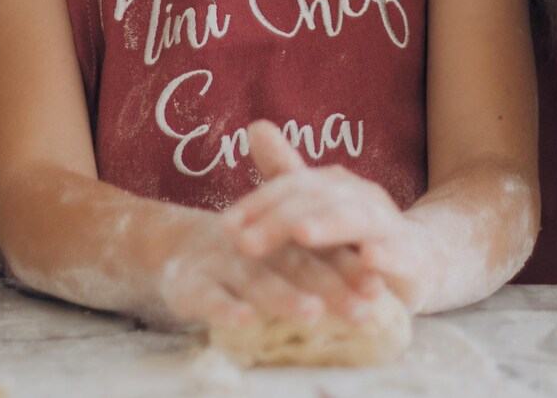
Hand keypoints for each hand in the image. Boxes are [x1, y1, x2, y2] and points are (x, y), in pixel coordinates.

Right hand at [156, 208, 385, 331]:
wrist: (177, 249)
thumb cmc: (245, 259)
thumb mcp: (279, 252)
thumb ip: (322, 263)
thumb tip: (379, 281)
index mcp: (281, 236)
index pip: (321, 250)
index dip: (349, 267)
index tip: (379, 286)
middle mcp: (256, 247)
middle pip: (297, 265)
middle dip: (330, 287)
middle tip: (362, 308)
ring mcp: (221, 263)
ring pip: (256, 280)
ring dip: (284, 296)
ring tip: (313, 313)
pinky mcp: (189, 283)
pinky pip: (208, 296)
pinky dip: (225, 307)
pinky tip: (244, 320)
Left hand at [222, 120, 427, 305]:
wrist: (420, 259)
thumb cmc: (356, 236)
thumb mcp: (318, 210)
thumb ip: (286, 175)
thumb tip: (253, 125)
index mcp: (332, 184)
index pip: (290, 186)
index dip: (258, 204)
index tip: (225, 227)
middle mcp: (359, 195)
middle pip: (316, 200)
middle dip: (279, 220)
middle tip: (245, 243)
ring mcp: (388, 223)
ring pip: (356, 219)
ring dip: (329, 224)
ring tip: (301, 233)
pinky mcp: (412, 255)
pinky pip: (399, 253)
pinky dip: (386, 256)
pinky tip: (368, 259)